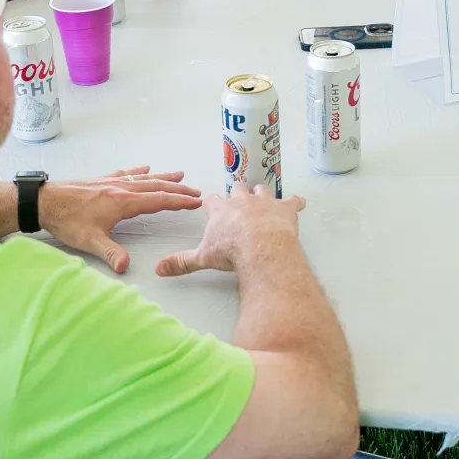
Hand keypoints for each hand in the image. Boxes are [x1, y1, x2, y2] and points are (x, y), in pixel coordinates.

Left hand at [39, 166, 202, 271]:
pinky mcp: (100, 180)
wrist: (44, 202)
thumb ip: (111, 254)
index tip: (195, 202)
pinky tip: (144, 168)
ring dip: (163, 177)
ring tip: (179, 175)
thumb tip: (125, 267)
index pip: (158, 201)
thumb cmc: (66, 220)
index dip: (178, 202)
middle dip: (177, 189)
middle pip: (155, 187)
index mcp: (122, 202)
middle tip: (195, 191)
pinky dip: (138, 171)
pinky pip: (125, 173)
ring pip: (143, 178)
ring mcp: (111, 182)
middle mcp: (120, 188)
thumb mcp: (90, 241)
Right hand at [157, 184, 307, 277]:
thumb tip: (159, 269)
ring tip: (263, 196)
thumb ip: (181, 262)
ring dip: (263, 193)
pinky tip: (300, 202)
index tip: (210, 203)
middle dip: (238, 193)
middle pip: (238, 189)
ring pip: (262, 190)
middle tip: (238, 197)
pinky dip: (296, 202)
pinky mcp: (284, 208)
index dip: (211, 203)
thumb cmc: (231, 251)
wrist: (260, 247)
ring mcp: (265, 202)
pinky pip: (293, 201)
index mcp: (221, 211)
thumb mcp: (202, 258)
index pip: (212, 201)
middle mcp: (242, 201)